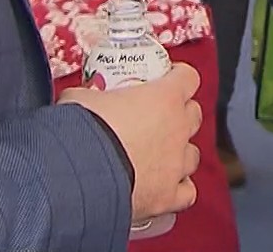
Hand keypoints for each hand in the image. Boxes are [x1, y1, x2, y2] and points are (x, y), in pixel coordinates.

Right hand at [61, 64, 204, 224]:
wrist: (78, 175)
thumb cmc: (81, 130)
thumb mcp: (80, 98)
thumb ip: (90, 94)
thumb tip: (83, 96)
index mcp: (164, 97)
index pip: (187, 77)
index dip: (178, 76)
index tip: (167, 77)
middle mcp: (177, 129)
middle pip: (194, 114)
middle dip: (180, 113)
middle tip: (158, 116)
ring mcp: (176, 165)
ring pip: (192, 155)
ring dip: (179, 152)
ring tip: (158, 155)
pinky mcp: (168, 197)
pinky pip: (186, 192)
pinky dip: (178, 188)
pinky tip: (164, 187)